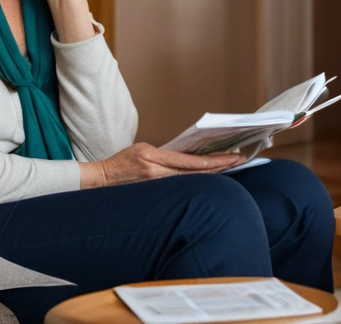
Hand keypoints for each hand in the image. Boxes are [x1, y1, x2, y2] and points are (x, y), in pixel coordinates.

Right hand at [79, 143, 243, 188]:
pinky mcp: (154, 191)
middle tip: (238, 160)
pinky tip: (209, 179)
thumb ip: (165, 155)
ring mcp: (156, 184)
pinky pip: (180, 187)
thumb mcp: (143, 149)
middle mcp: (156, 172)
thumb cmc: (121, 162)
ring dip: (212, 174)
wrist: (101, 180)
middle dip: (219, 166)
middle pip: (195, 172)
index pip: (190, 161)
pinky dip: (197, 182)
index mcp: (152, 157)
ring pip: (191, 181)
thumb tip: (189, 159)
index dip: (213, 161)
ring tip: (230, 167)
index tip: (230, 156)